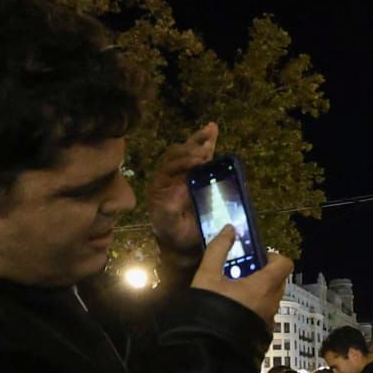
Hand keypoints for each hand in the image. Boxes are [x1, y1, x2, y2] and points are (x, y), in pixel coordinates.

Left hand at [148, 122, 217, 259]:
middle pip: (178, 153)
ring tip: (211, 128)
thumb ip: (169, 210)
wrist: (184, 244)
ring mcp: (183, 174)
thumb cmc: (176, 235)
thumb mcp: (170, 226)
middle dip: (192, 148)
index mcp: (160, 186)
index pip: (169, 166)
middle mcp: (169, 176)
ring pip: (189, 151)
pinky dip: (206, 144)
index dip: (183, 161)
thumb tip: (178, 188)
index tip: (199, 161)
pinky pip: (201, 157)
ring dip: (199, 140)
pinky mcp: (196, 176)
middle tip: (206, 149)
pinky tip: (213, 131)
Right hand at [190, 226, 290, 329]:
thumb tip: (229, 229)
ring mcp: (269, 320)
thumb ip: (218, 250)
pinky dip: (255, 307)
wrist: (206, 348)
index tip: (256, 257)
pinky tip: (234, 309)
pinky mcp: (263, 333)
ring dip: (259, 291)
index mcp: (265, 286)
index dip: (273, 257)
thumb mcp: (207, 276)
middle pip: (278, 280)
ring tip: (234, 291)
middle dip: (264, 273)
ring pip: (271, 298)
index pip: (285, 263)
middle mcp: (272, 303)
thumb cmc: (209, 308)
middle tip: (241, 272)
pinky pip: (264, 313)